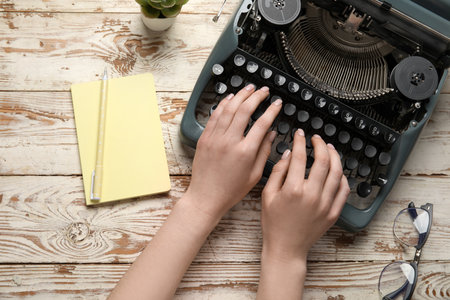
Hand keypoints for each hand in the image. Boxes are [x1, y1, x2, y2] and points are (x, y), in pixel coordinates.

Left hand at [185, 85, 281, 219]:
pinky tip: (230, 98)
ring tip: (249, 89)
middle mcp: (229, 142)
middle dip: (257, 97)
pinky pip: (214, 116)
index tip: (277, 104)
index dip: (272, 110)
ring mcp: (215, 138)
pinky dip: (223, 104)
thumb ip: (264, 152)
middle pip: (245, 110)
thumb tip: (271, 134)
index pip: (262, 123)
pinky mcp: (204, 138)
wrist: (206, 196)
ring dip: (240, 96)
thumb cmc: (230, 190)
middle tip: (264, 91)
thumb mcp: (254, 175)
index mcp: (245, 152)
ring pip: (229, 109)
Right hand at [261, 130, 349, 260]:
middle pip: (323, 161)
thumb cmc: (274, 223)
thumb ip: (278, 172)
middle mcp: (312, 195)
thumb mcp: (268, 195)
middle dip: (321, 145)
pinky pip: (344, 190)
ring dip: (335, 157)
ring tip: (329, 149)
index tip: (300, 135)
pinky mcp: (333, 212)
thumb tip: (289, 154)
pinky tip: (337, 171)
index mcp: (294, 190)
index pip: (301, 157)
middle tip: (317, 139)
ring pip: (337, 173)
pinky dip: (342, 177)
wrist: (286, 248)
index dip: (300, 141)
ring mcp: (325, 204)